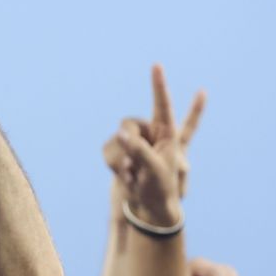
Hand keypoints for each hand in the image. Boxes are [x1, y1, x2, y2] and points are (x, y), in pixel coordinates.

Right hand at [102, 65, 205, 226]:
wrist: (147, 210)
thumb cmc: (160, 189)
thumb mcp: (155, 169)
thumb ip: (140, 149)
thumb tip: (121, 133)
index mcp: (167, 134)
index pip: (163, 106)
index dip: (159, 85)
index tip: (156, 65)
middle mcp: (149, 134)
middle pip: (130, 124)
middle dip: (129, 145)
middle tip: (137, 167)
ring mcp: (133, 144)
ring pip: (117, 139)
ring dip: (122, 161)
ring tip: (134, 176)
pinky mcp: (120, 154)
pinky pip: (108, 151)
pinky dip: (114, 166)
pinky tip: (126, 178)